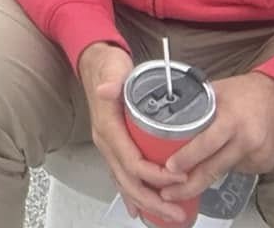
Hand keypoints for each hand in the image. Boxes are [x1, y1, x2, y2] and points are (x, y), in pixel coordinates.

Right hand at [78, 43, 191, 227]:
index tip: (180, 178)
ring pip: (124, 183)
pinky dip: (132, 196)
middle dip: (153, 201)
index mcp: (108, 128)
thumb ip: (113, 79)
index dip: (155, 176)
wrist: (93, 62)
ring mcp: (107, 147)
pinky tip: (141, 210)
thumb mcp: (114, 67)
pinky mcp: (112, 147)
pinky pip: (121, 177)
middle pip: (128, 181)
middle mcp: (105, 142)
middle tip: (178, 215)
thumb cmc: (109, 65)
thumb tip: (106, 90)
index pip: (132, 162)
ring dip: (146, 203)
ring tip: (170, 216)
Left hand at [159, 72, 273, 206]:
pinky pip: (238, 169)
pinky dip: (227, 166)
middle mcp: (247, 140)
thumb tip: (165, 118)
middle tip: (168, 193)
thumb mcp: (215, 92)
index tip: (169, 168)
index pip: (206, 143)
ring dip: (206, 176)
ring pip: (223, 171)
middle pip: (214, 168)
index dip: (187, 158)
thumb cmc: (244, 92)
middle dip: (189, 185)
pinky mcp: (266, 164)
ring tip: (187, 177)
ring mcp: (258, 155)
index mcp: (231, 119)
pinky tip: (224, 154)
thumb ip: (195, 107)